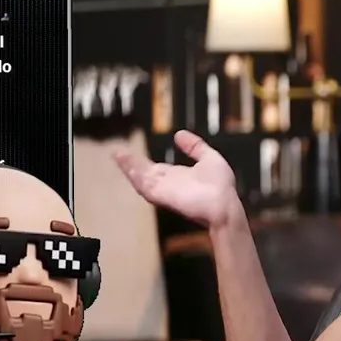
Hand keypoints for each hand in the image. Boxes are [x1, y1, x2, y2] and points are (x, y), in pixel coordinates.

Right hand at [114, 130, 239, 227]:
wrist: (223, 206)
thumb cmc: (221, 187)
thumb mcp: (209, 158)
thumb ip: (195, 147)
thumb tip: (180, 134)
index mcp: (178, 177)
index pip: (157, 168)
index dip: (145, 161)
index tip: (134, 154)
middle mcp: (168, 184)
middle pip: (145, 172)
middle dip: (131, 163)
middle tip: (117, 152)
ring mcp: (163, 190)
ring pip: (141, 177)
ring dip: (129, 166)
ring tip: (117, 154)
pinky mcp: (160, 195)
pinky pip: (143, 184)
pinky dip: (134, 174)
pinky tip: (126, 163)